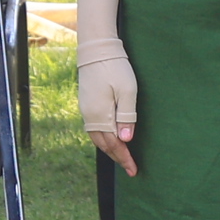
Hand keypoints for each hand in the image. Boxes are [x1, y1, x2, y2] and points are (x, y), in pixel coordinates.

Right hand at [75, 38, 138, 175]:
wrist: (96, 49)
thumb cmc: (115, 67)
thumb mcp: (128, 91)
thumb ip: (127, 116)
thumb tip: (126, 140)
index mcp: (100, 115)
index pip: (113, 144)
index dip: (124, 158)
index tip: (134, 170)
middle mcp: (89, 116)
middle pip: (103, 144)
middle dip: (117, 157)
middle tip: (130, 167)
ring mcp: (86, 110)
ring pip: (97, 137)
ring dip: (109, 148)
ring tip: (122, 156)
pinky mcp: (86, 103)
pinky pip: (94, 128)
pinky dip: (103, 137)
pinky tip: (111, 138)